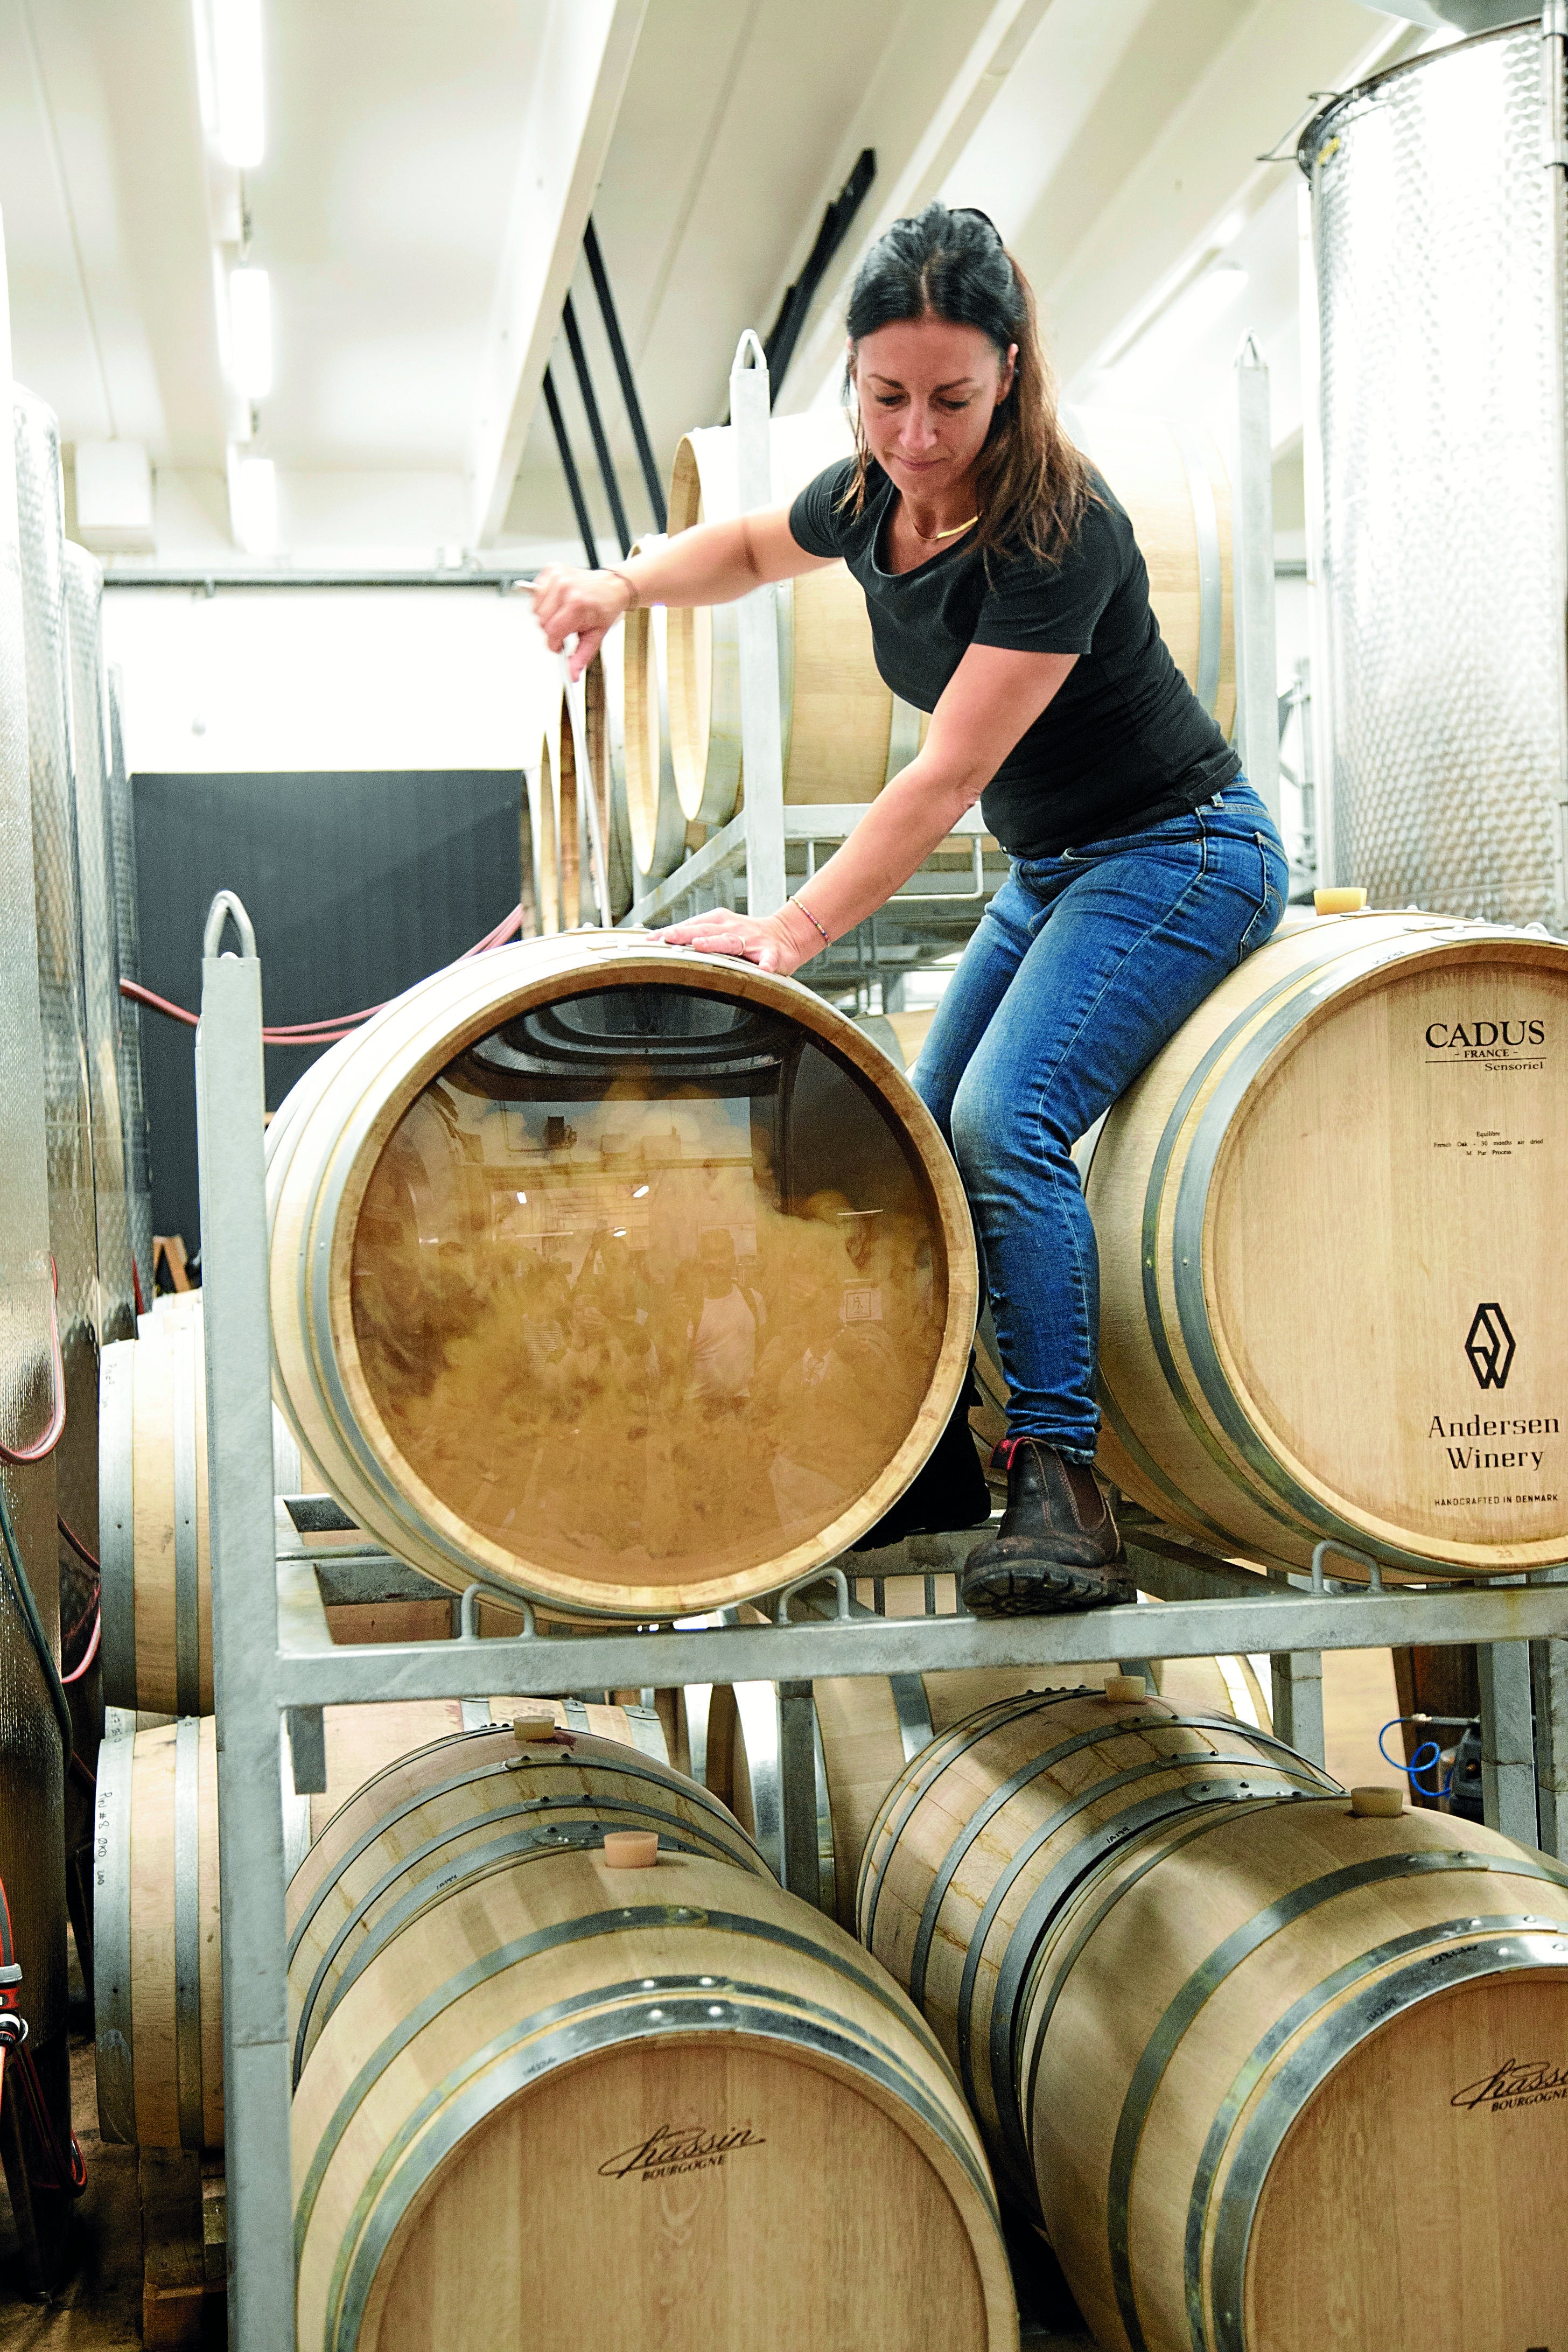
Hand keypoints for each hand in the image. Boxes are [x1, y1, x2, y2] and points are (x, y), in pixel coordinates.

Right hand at [530, 565, 632, 679]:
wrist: (612, 587)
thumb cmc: (604, 609)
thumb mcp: (595, 637)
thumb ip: (580, 658)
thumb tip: (571, 675)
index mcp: (576, 605)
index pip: (552, 633)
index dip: (555, 643)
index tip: (561, 644)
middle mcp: (565, 588)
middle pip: (542, 622)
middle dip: (552, 629)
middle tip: (567, 625)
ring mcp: (557, 576)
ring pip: (536, 609)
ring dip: (547, 615)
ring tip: (564, 612)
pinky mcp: (552, 569)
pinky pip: (536, 593)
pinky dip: (544, 600)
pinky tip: (558, 600)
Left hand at [656, 904, 819, 975]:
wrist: (786, 935)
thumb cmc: (746, 936)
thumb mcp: (719, 931)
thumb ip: (695, 935)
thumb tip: (659, 941)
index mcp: (718, 922)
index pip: (690, 925)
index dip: (671, 932)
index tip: (650, 939)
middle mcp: (733, 927)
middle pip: (705, 930)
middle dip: (685, 933)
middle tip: (667, 938)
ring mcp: (753, 940)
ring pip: (731, 941)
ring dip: (716, 943)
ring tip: (700, 946)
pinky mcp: (772, 953)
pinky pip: (769, 959)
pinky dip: (767, 964)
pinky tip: (764, 969)